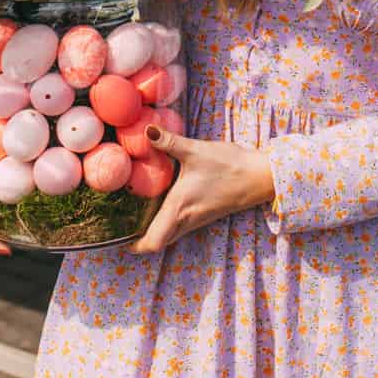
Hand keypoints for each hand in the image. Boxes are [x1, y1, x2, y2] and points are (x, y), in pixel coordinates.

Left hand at [130, 124, 274, 253]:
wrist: (260, 176)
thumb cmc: (229, 166)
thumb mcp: (196, 151)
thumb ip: (169, 142)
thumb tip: (147, 131)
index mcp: (178, 208)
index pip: (152, 242)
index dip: (133, 246)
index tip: (117, 238)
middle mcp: (186, 220)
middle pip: (157, 242)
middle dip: (138, 239)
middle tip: (121, 224)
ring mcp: (197, 220)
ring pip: (169, 235)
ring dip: (153, 230)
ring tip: (136, 215)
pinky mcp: (204, 214)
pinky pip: (179, 227)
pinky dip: (166, 222)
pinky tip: (161, 204)